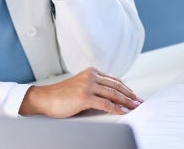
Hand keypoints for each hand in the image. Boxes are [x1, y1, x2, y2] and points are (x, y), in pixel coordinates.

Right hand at [19, 67, 143, 117]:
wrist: (43, 99)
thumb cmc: (60, 96)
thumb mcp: (80, 87)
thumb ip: (95, 88)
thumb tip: (111, 98)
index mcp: (91, 72)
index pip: (114, 80)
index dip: (126, 89)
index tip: (134, 96)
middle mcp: (91, 76)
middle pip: (116, 86)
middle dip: (130, 95)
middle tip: (139, 102)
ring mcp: (88, 85)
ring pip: (113, 94)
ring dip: (127, 102)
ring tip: (135, 107)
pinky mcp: (84, 96)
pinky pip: (105, 103)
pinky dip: (116, 108)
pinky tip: (123, 111)